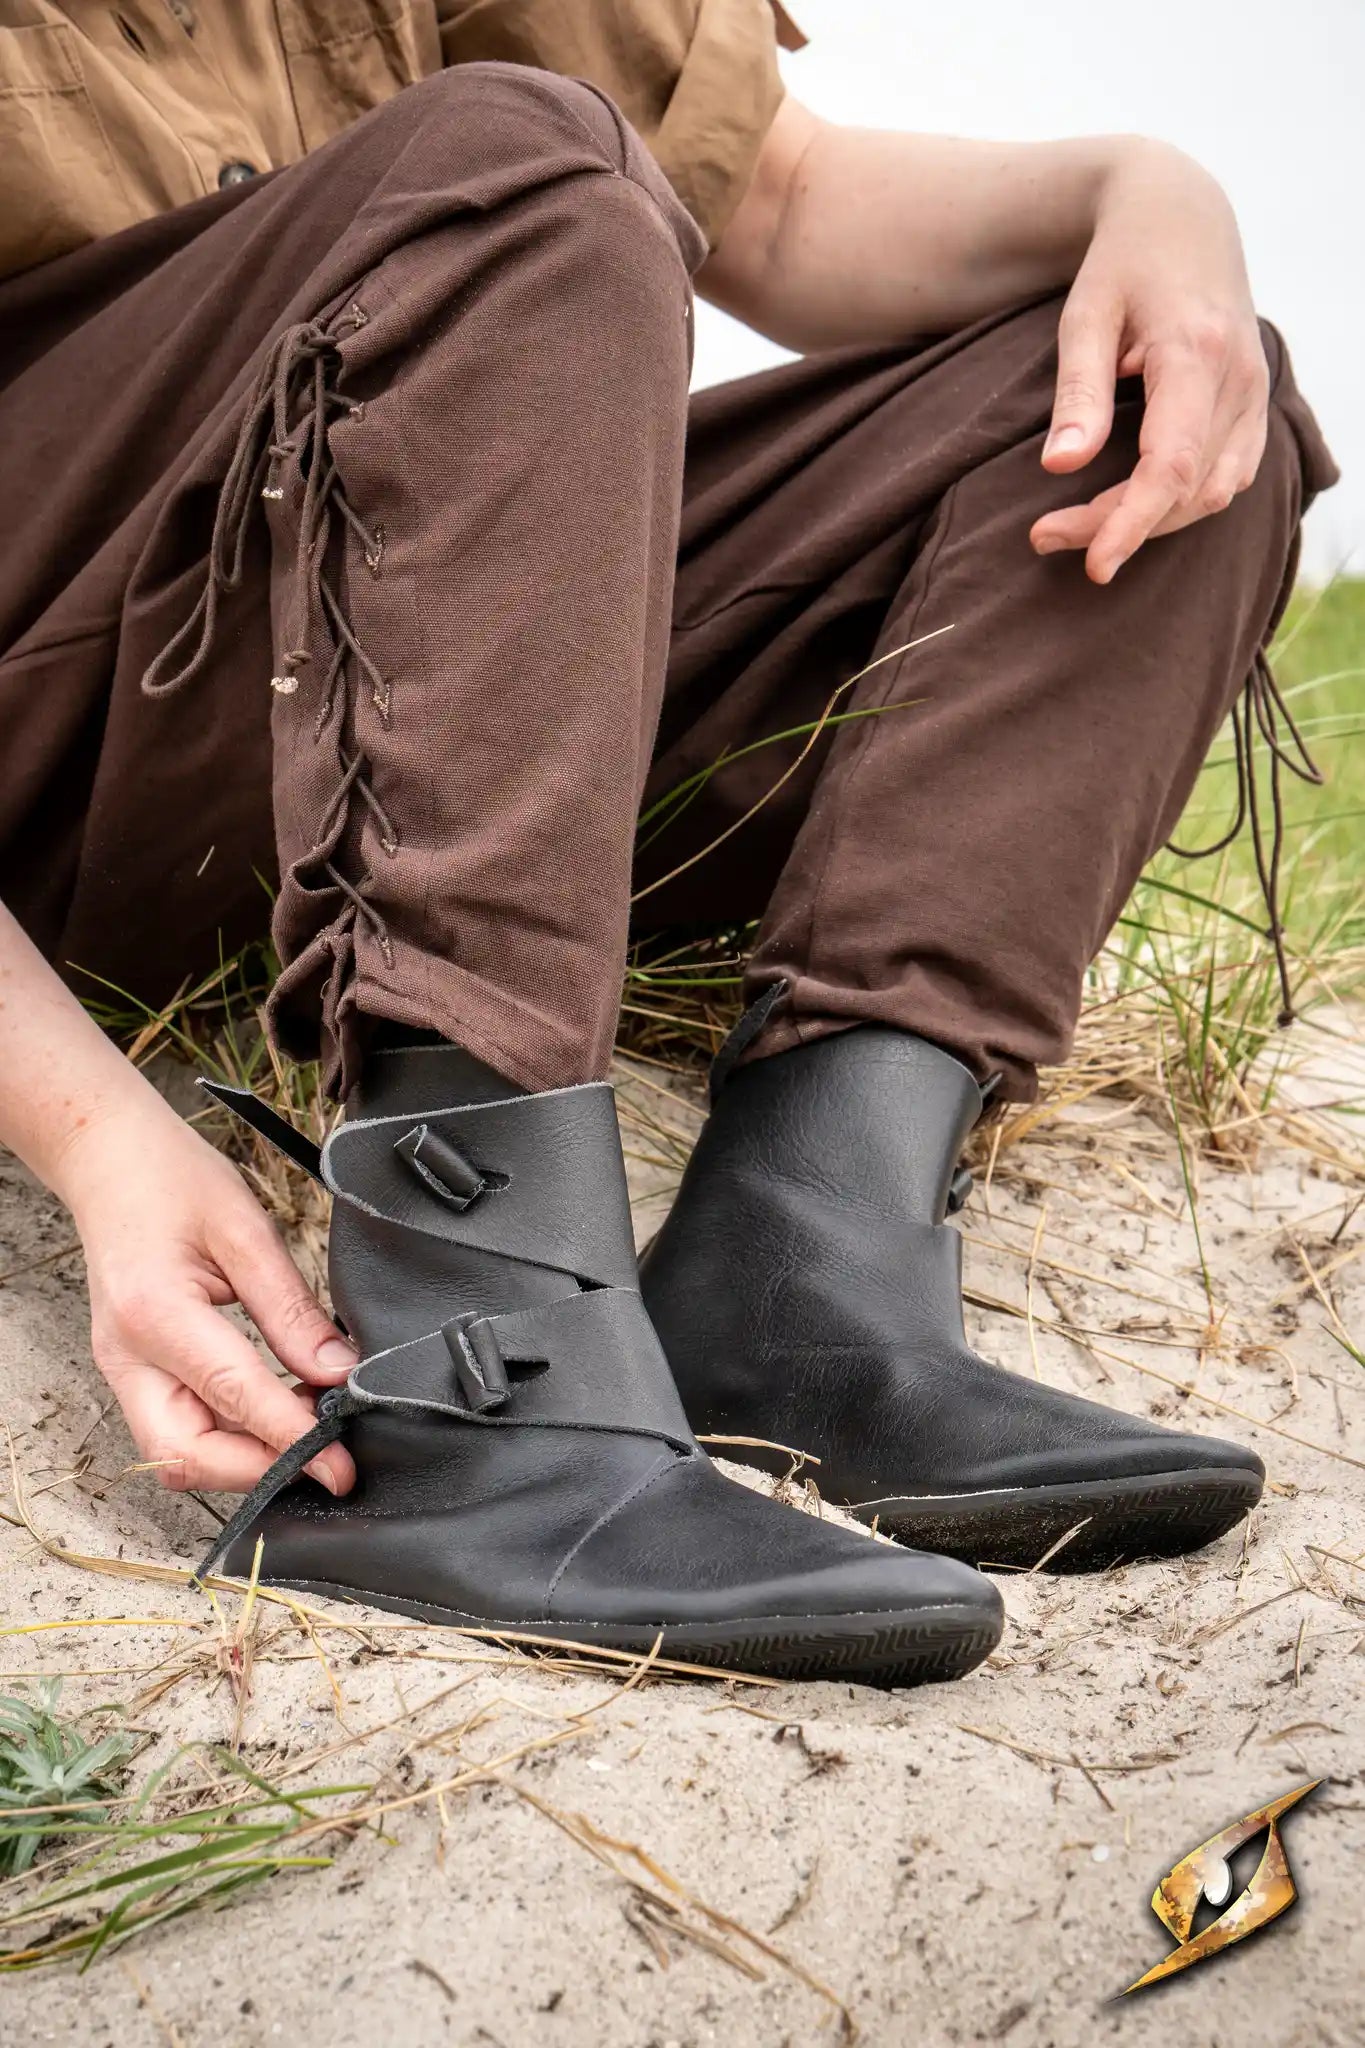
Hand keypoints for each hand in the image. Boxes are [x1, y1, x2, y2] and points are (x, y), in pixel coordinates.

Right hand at [62, 1098, 356, 1496]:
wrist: (110, 1159)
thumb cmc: (173, 1181)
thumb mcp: (246, 1231)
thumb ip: (291, 1308)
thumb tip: (337, 1370)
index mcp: (155, 1312)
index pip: (232, 1396)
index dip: (291, 1438)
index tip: (339, 1465)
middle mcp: (126, 1355)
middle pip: (184, 1456)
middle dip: (256, 1468)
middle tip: (324, 1455)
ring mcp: (122, 1369)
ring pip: (176, 1453)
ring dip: (242, 1457)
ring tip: (305, 1425)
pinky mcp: (131, 1372)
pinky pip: (176, 1428)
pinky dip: (227, 1436)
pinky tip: (273, 1410)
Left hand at [1030, 141, 1268, 583]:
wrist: (1178, 213)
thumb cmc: (1122, 261)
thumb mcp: (1085, 314)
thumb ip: (1077, 391)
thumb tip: (1059, 467)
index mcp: (1197, 351)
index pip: (1171, 465)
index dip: (1130, 523)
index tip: (1091, 564)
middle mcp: (1239, 376)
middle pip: (1189, 489)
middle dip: (1121, 526)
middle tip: (1046, 536)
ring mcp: (1255, 390)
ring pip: (1215, 491)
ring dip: (1153, 522)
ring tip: (1080, 527)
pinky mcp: (1255, 401)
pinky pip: (1230, 475)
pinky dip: (1184, 503)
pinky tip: (1134, 506)